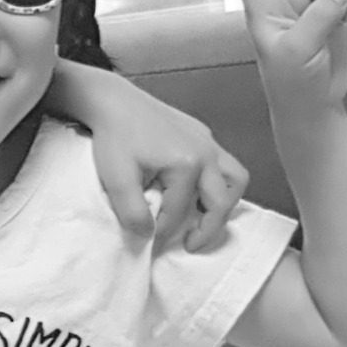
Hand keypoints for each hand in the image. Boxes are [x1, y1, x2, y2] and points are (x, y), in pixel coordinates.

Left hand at [79, 68, 249, 251]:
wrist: (112, 101)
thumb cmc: (113, 137)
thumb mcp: (117, 181)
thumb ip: (133, 214)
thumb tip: (148, 236)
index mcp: (187, 164)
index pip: (180, 212)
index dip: (164, 233)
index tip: (151, 243)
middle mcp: (206, 152)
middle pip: (222, 200)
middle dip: (208, 228)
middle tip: (190, 245)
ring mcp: (208, 140)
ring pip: (234, 180)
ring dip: (222, 204)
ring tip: (202, 219)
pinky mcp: (202, 133)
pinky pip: (223, 164)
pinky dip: (216, 184)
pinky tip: (195, 192)